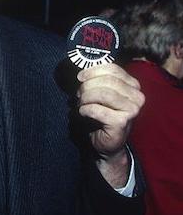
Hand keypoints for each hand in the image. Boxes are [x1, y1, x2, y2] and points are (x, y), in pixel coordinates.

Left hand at [77, 63, 144, 186]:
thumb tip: (84, 72)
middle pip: (107, 81)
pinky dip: (86, 110)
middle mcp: (137, 96)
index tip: (81, 77)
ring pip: (103, 94)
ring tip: (81, 104)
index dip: (94, 70)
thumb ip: (99, 82)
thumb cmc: (104, 118)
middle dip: (88, 86)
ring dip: (86, 98)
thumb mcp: (103, 96)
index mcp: (133, 86)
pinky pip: (98, 110)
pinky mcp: (121, 122)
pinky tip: (83, 113)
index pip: (113, 69)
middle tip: (79, 94)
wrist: (108, 144)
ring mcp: (132, 110)